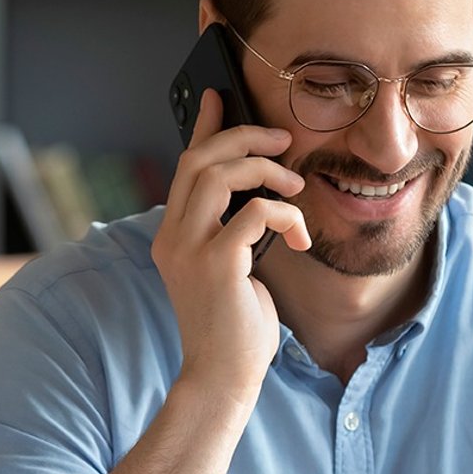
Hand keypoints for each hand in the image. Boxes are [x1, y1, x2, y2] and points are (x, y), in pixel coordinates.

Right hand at [151, 89, 311, 403]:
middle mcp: (173, 237)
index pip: (185, 167)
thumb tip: (259, 196)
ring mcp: (190, 250)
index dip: (204, 128)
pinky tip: (299, 238)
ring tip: (295, 187)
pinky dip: (284, 214)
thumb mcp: (231, 269)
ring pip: (220, 175)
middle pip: (199, 160)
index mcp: (173, 236)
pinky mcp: (216, 265)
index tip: (219, 97)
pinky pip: (254, 213)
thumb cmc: (234, 328)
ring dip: (266, 171)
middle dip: (243, 138)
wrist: (223, 376)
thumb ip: (233, 232)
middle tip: (281, 140)